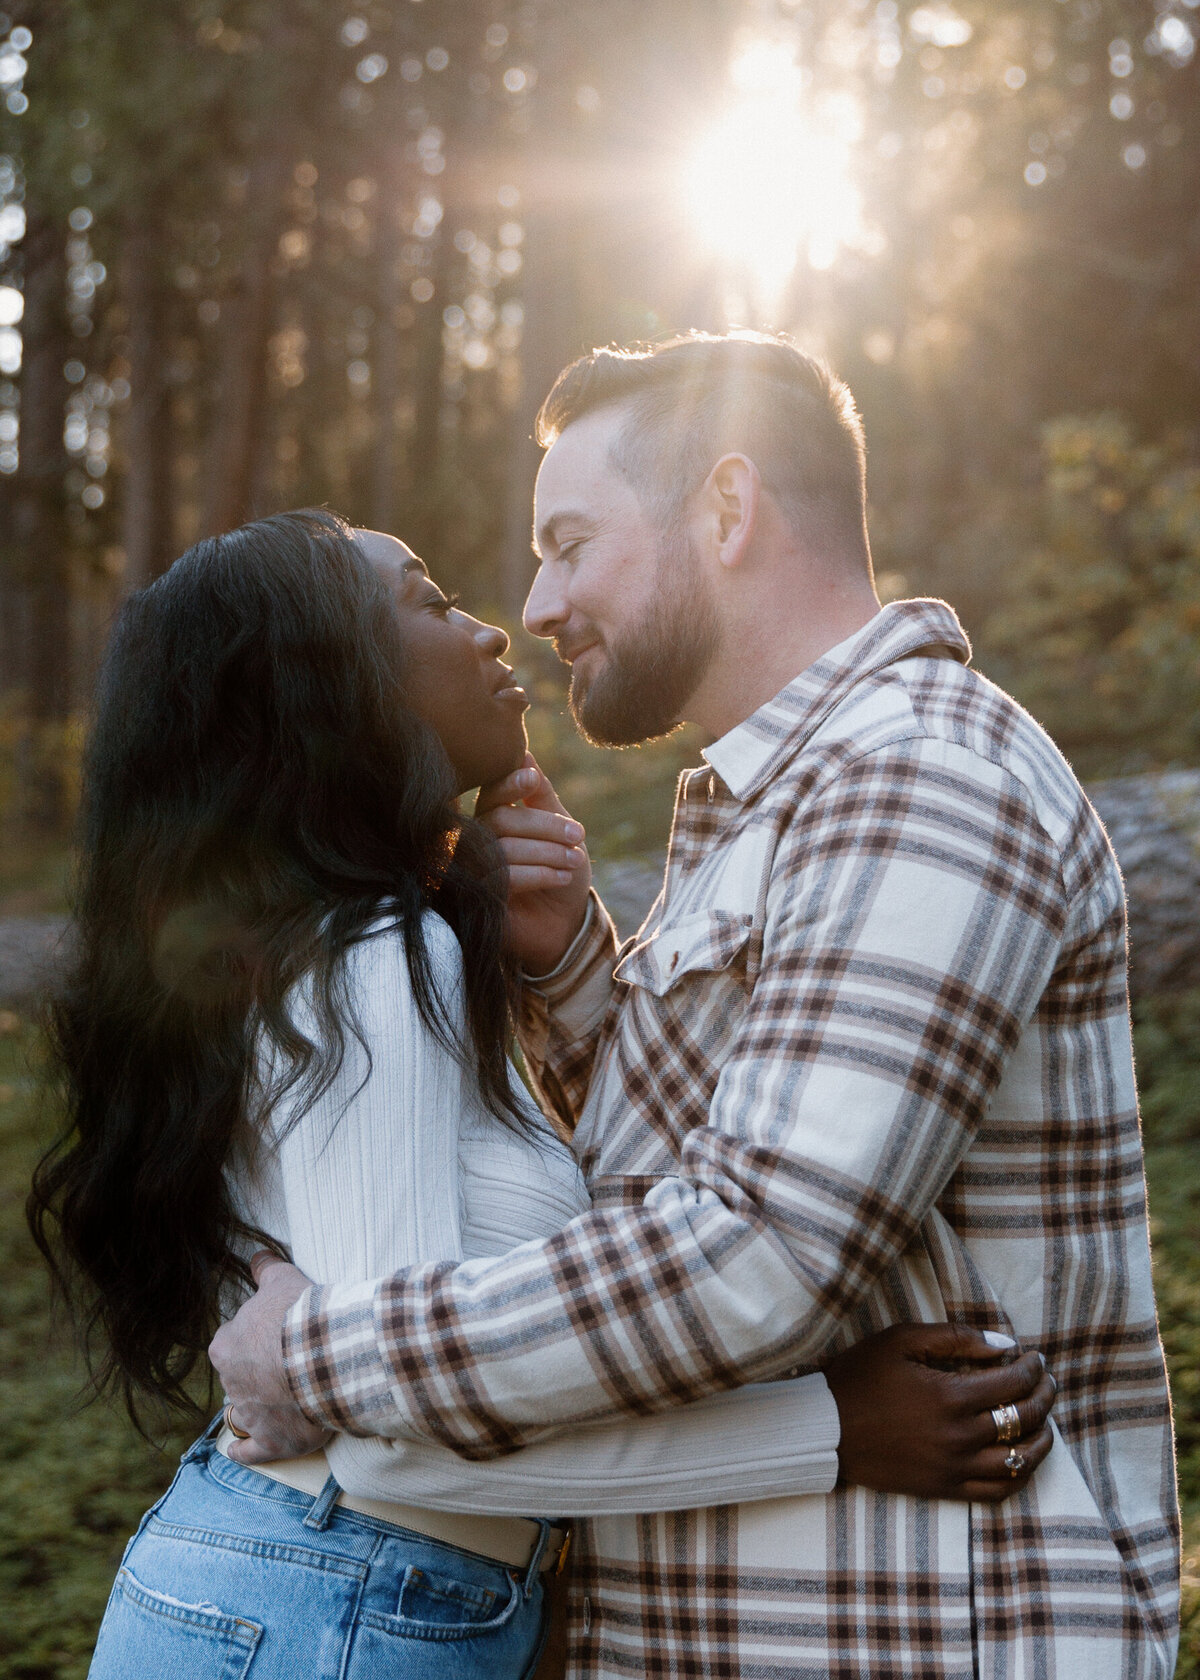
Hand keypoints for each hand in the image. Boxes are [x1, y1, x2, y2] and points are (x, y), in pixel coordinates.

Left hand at [208, 1251, 332, 1463]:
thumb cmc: (302, 1316)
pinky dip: (244, 1452)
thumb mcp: (283, 1281)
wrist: (327, 1356)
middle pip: (238, 1378)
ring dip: (254, 1409)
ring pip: (243, 1413)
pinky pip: (249, 1452)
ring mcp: (251, 1415)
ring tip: (274, 1403)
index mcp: (226, 1347)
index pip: (230, 1343)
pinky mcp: (271, 1441)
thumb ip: (266, 1269)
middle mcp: (231, 1384)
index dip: (252, 1339)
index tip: (272, 1337)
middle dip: (254, 1374)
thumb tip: (257, 1255)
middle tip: (282, 1366)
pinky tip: (239, 1452)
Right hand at [476, 753, 591, 973]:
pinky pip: (504, 878)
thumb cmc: (561, 869)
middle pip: (500, 820)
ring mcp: (475, 872)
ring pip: (503, 849)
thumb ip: (542, 795)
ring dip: (546, 851)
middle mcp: (477, 842)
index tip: (531, 779)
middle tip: (579, 835)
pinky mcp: (480, 900)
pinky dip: (538, 873)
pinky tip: (561, 876)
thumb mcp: (559, 828)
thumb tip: (525, 755)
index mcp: (493, 818)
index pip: (491, 793)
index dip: (508, 784)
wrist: (565, 923)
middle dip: (544, 825)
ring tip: (575, 859)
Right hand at [824, 1322, 1055, 1503]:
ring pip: (1020, 1460)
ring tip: (1044, 1418)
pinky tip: (1023, 1456)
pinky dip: (1020, 1474)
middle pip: (1024, 1419)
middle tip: (1046, 1381)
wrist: (827, 1428)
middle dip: (1044, 1396)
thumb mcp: (902, 1340)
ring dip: (1041, 1437)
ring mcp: (954, 1468)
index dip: (1033, 1368)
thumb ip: (957, 1337)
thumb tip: (1006, 1345)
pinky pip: (998, 1491)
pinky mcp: (945, 1489)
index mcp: (950, 1396)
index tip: (1036, 1358)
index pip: (1013, 1383)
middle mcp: (959, 1436)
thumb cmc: (861, 1376)